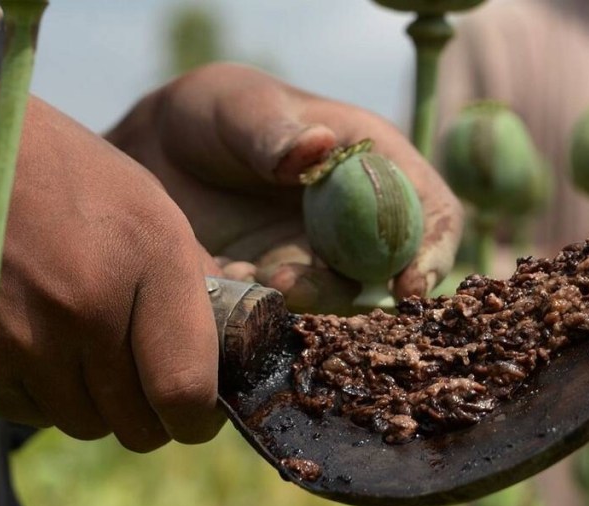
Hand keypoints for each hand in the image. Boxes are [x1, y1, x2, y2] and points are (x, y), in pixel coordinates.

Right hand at [0, 63, 223, 451]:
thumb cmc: (51, 173)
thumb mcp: (143, 200)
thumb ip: (191, 278)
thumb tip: (225, 351)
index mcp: (152, 255)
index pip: (189, 389)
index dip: (199, 416)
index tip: (198, 410)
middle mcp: (94, 304)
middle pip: (141, 424)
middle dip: (151, 413)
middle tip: (142, 378)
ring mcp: (31, 339)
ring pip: (90, 425)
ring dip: (98, 402)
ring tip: (83, 342)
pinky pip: (37, 415)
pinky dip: (47, 394)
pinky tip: (38, 339)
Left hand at [106, 63, 462, 313]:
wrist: (156, 153)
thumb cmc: (214, 113)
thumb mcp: (239, 107)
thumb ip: (273, 130)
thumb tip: (317, 147)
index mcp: (374, 163)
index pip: (431, 212)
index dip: (433, 250)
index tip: (409, 283)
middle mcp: (359, 220)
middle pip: (389, 271)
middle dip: (350, 288)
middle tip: (291, 284)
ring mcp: (321, 259)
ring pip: (335, 300)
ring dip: (299, 300)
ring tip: (247, 274)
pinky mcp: (281, 289)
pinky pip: (285, 314)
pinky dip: (257, 309)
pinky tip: (219, 278)